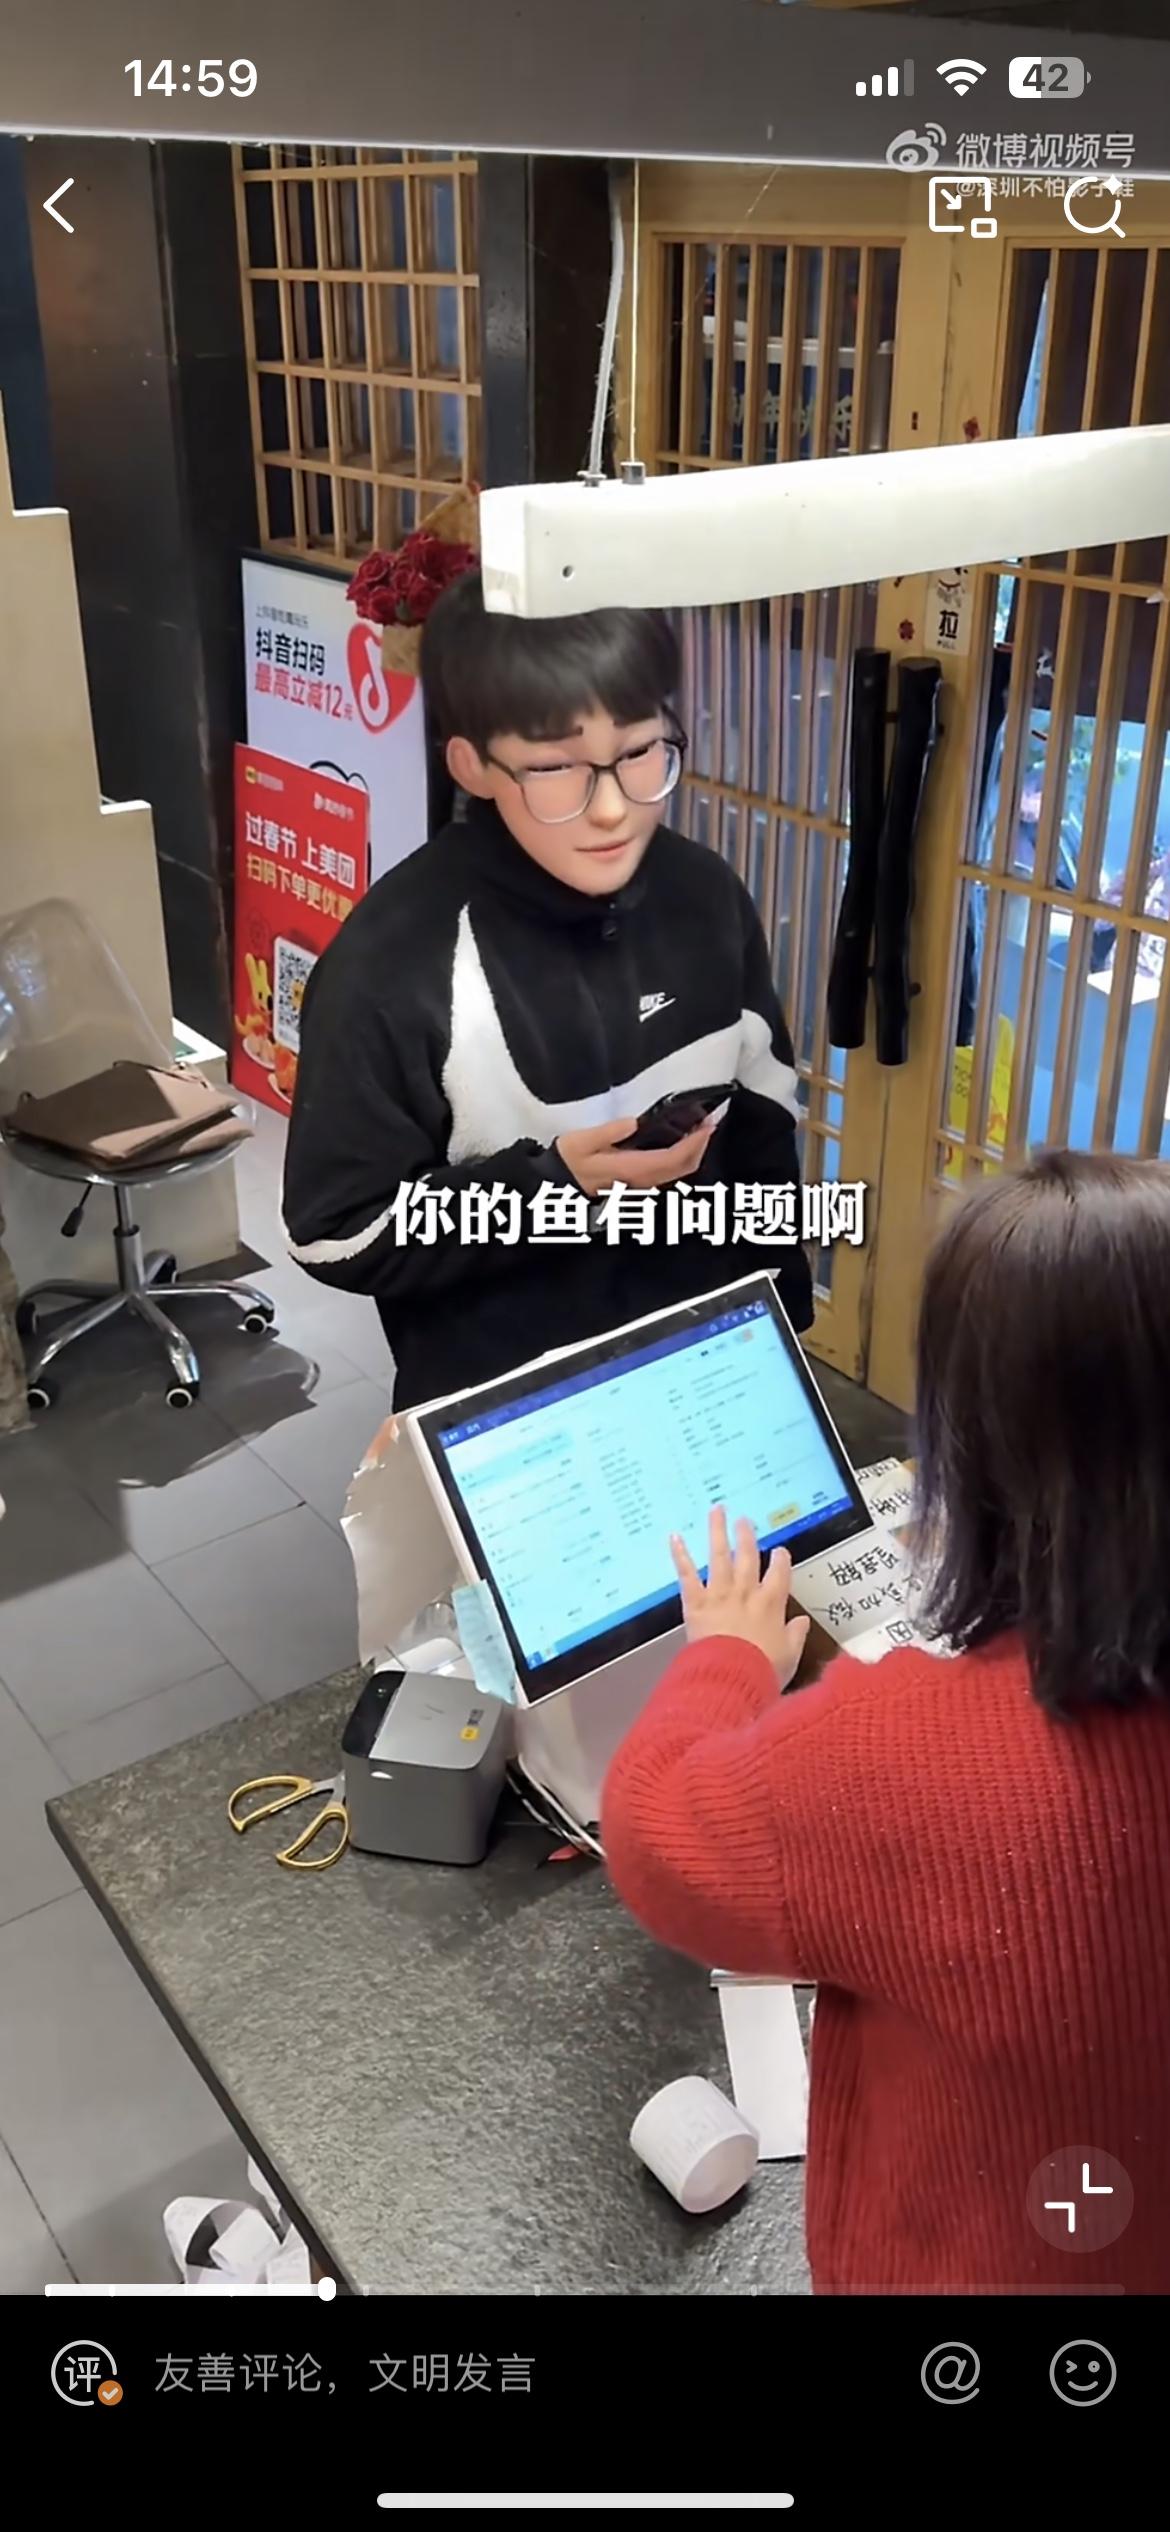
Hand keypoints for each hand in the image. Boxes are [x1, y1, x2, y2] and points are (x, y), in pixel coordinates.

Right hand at [556, 1115, 713, 1197]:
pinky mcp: (641, 1184)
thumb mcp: (581, 1141)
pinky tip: (682, 1143)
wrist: (559, 1184)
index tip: (707, 1125)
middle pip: (683, 1168)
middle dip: (700, 1147)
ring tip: (699, 1130)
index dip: (694, 1143)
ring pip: (679, 1173)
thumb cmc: (569, 1160)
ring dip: (693, 1153)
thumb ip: (608, 1132)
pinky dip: (682, 1158)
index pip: (673, 1158)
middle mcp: (643, 1181)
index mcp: (631, 1169)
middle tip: (709, 1123)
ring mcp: (643, 1186)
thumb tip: (634, 1123)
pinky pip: (670, 1174)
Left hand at [671, 1508, 810, 1685]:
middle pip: (748, 1558)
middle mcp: (745, 1594)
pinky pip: (687, 1576)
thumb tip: (802, 1622)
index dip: (780, 1561)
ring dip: (718, 1533)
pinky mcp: (696, 1604)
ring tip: (716, 1512)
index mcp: (770, 1606)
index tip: (780, 1550)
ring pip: (719, 1558)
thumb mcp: (789, 1656)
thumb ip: (796, 1636)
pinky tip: (675, 1537)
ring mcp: (719, 1596)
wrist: (730, 1680)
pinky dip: (680, 1556)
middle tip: (744, 1520)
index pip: (779, 1575)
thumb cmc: (760, 1671)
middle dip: (747, 1538)